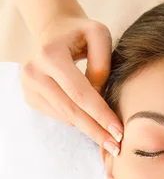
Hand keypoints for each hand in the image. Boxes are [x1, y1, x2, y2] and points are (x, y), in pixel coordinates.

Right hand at [20, 15, 122, 155]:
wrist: (54, 30)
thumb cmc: (81, 33)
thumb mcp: (99, 35)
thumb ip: (102, 65)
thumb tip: (99, 96)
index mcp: (50, 55)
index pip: (80, 93)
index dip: (101, 115)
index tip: (119, 132)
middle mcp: (33, 72)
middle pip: (71, 111)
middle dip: (96, 131)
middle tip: (117, 148)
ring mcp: (28, 86)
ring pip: (66, 117)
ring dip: (89, 128)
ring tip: (109, 136)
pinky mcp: (30, 97)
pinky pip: (60, 116)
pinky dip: (77, 120)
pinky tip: (90, 119)